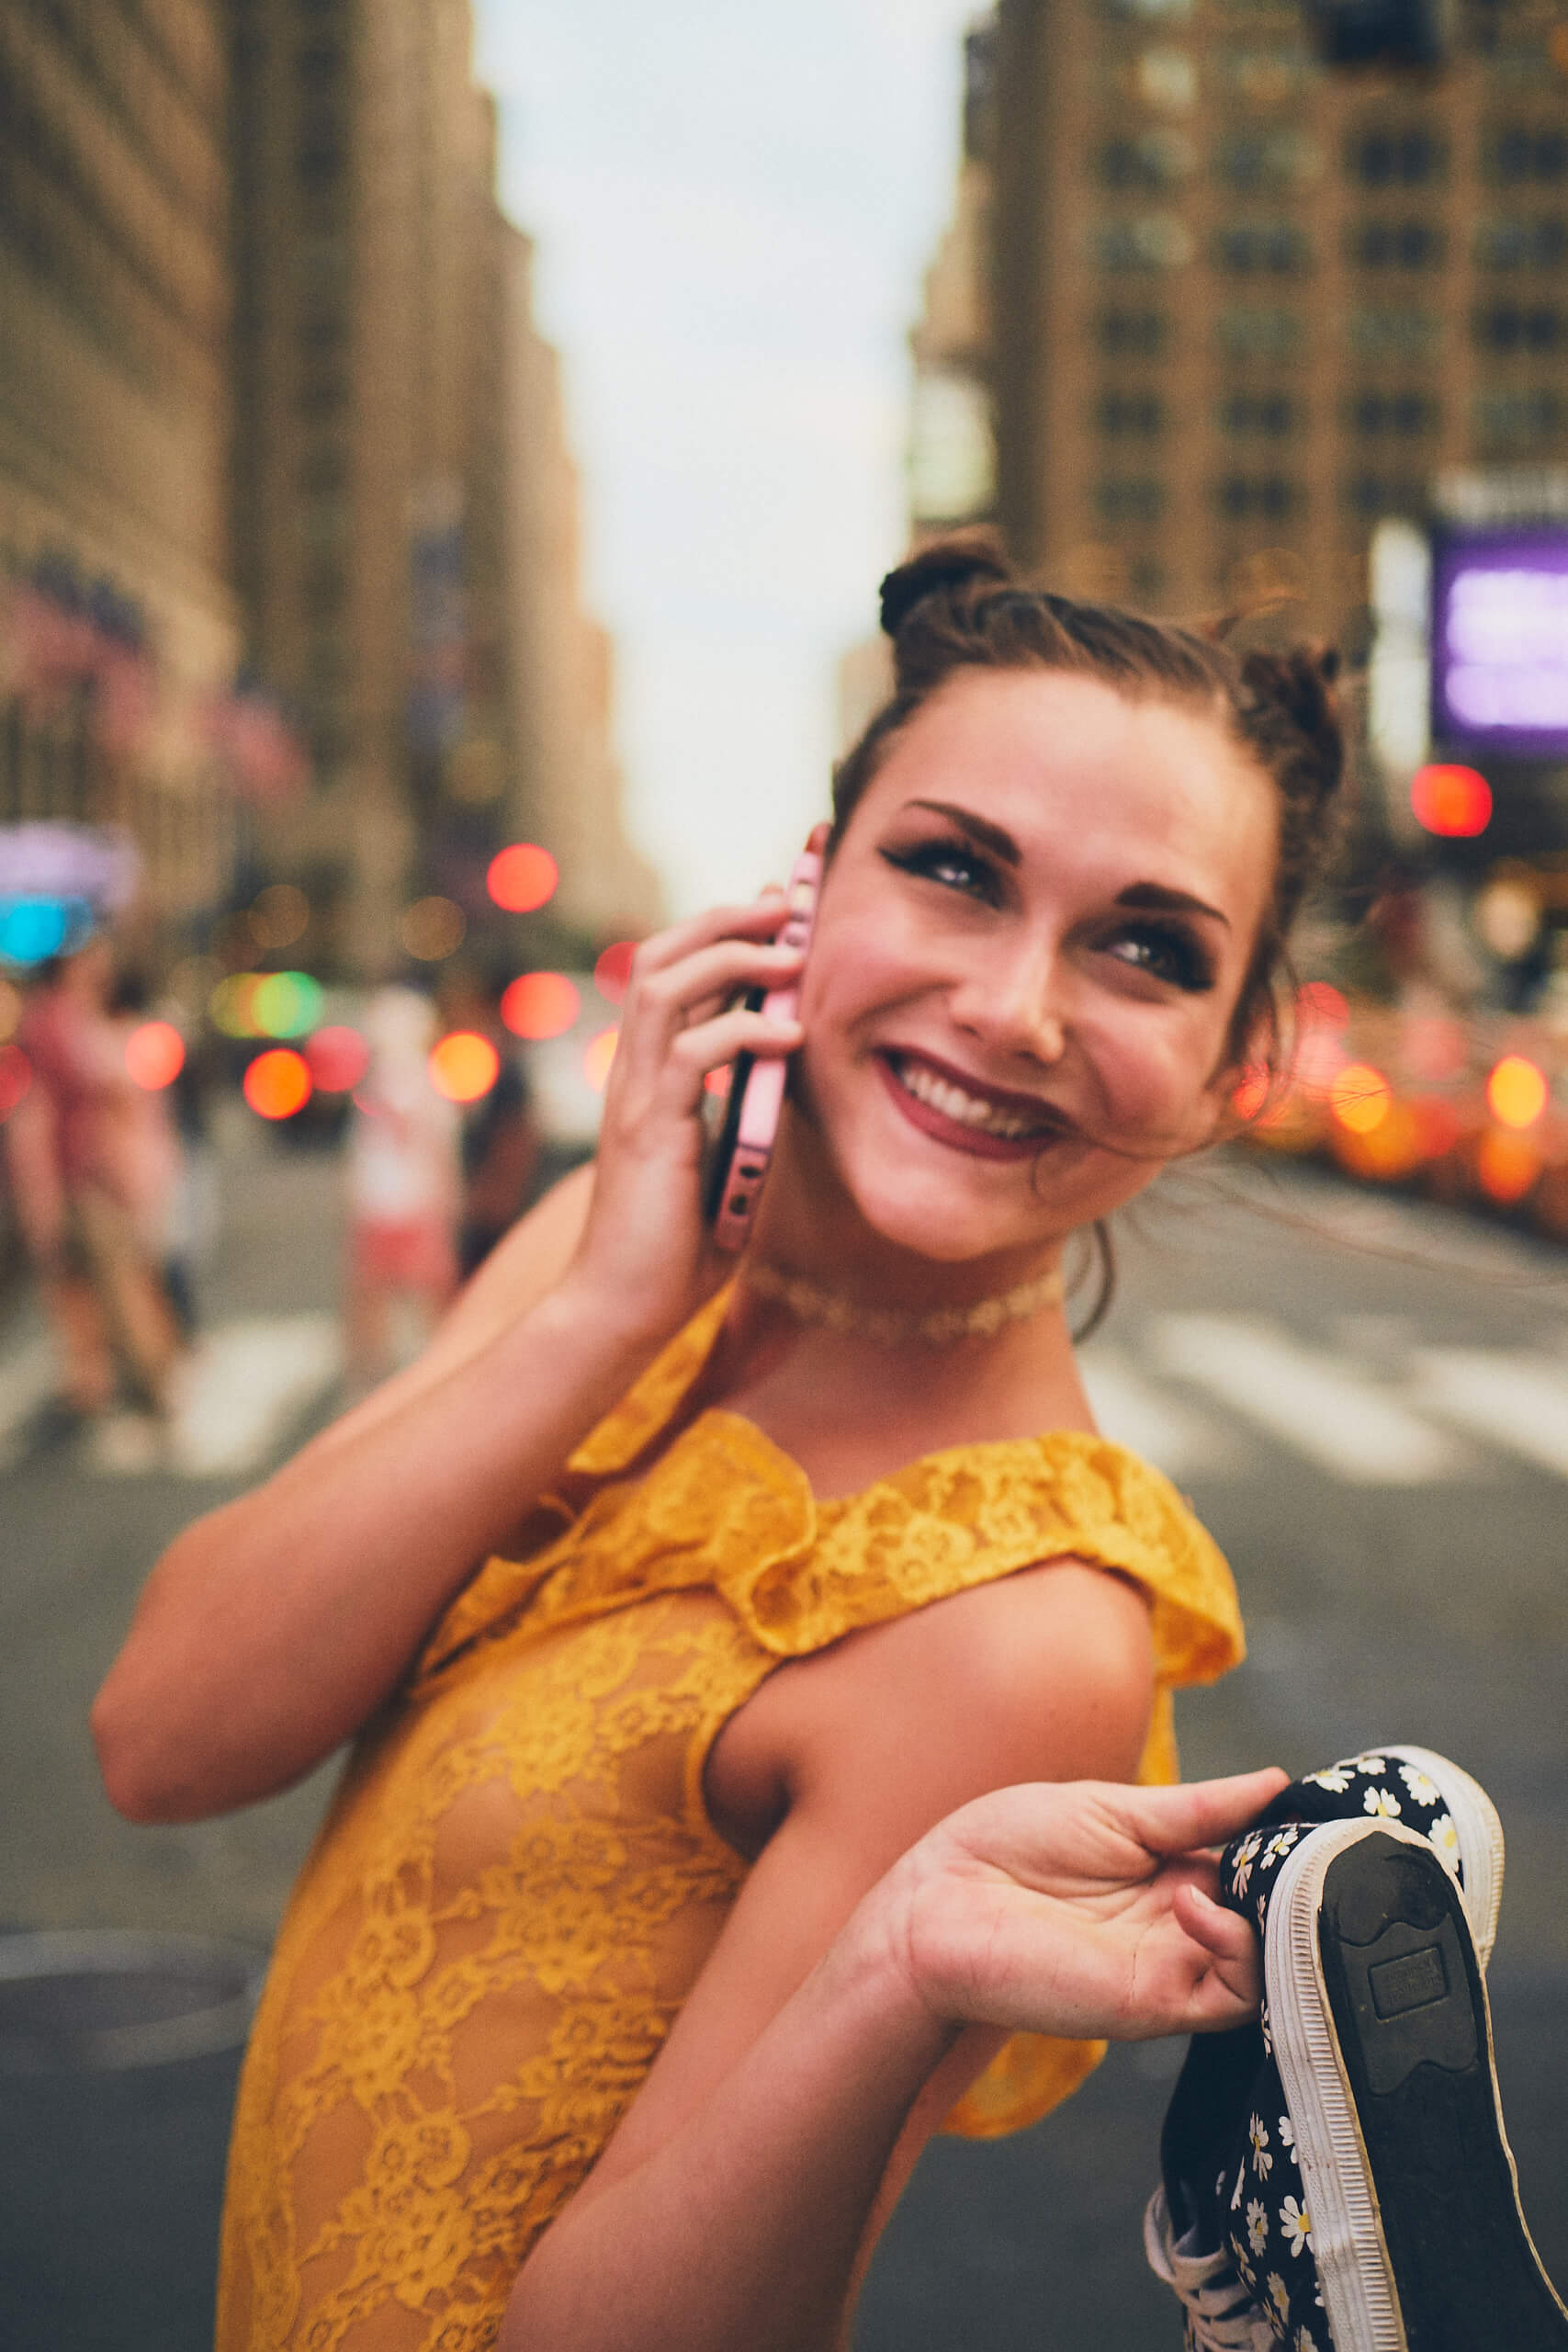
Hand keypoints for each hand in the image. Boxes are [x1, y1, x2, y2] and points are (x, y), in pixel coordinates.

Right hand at [563, 891, 808, 1338]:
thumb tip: (793, 1068)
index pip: (672, 977)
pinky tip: (790, 1037)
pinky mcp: (649, 1129)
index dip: (720, 935)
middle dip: (723, 921)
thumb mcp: (730, 1160)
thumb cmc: (678, 1248)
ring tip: (792, 954)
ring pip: (663, 986)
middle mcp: (631, 1073)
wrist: (624, 1309)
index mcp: (646, 1077)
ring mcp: (634, 1096)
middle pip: (658, 958)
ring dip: (732, 958)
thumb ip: (749, 1110)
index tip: (777, 912)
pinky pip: (690, 1053)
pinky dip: (744, 1031)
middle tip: (786, 905)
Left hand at [878, 1768, 1289, 2043]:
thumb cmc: (1006, 1847)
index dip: (1293, 1840)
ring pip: (1274, 1960)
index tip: (1318, 1812)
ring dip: (1279, 1915)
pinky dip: (1238, 1948)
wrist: (937, 1907)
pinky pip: (1234, 1993)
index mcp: (1175, 1869)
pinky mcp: (1157, 2002)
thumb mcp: (1114, 1809)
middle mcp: (1185, 1921)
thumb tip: (1277, 1781)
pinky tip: (1194, 1905)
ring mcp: (1175, 1963)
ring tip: (1251, 1873)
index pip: (1262, 1861)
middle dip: (1302, 1879)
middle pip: (1278, 1911)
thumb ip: (1197, 1808)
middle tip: (1309, 1845)